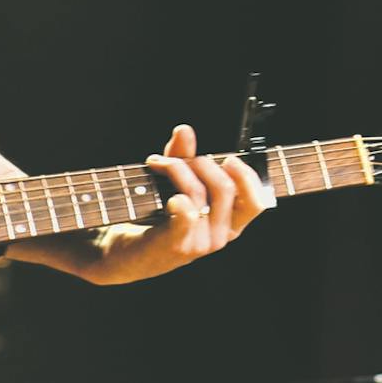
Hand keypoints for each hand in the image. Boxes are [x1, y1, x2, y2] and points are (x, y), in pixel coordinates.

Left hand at [85, 124, 273, 285]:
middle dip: (199, 163)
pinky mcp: (176, 246)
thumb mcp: (173, 183)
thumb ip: (183, 156)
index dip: (246, 176)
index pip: (257, 202)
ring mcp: (200, 244)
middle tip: (174, 159)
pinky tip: (168, 194)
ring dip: (175, 169)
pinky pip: (186, 214)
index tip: (227, 159)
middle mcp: (220, 236)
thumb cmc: (154, 216)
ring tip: (155, 164)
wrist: (123, 252)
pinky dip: (177, 197)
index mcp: (229, 224)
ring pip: (198, 193)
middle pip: (226, 188)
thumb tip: (185, 130)